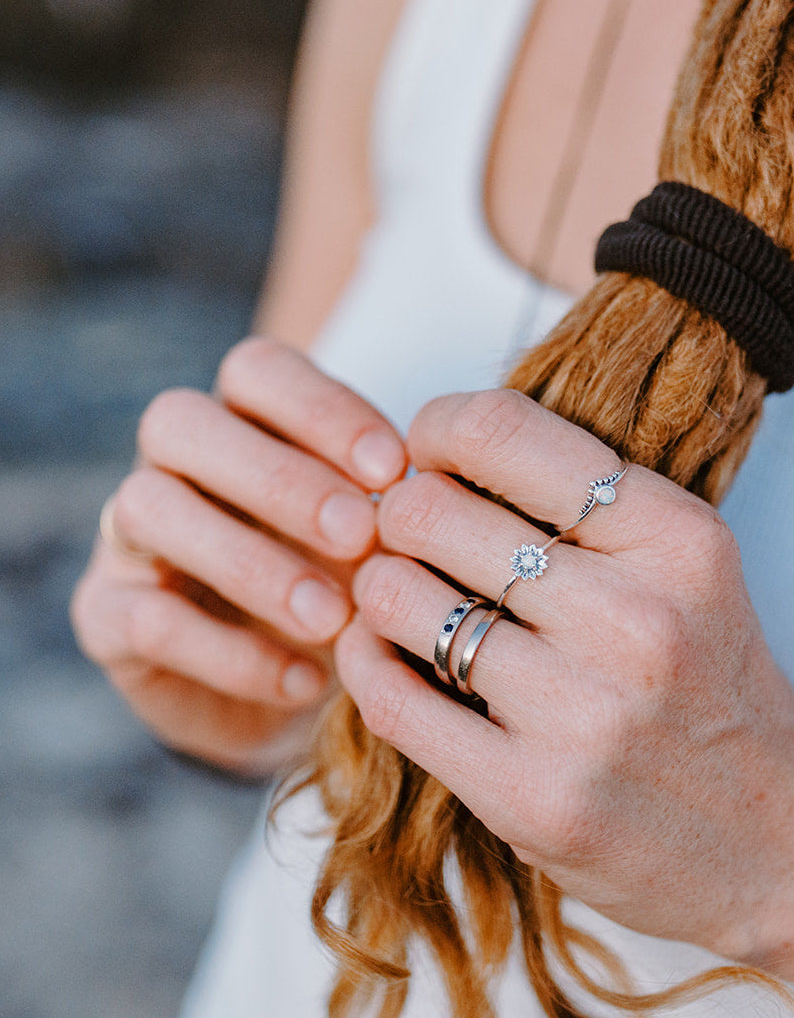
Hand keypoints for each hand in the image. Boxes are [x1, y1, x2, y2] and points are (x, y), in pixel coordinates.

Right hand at [70, 336, 406, 776]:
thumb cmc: (353, 578)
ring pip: (147, 507)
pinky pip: (145, 619)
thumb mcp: (380, 536)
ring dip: (250, 563)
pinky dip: (232, 653)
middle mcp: (172, 461)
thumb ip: (389, 504)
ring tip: (333, 618)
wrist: (303, 685)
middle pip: (180, 421)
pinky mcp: (106, 617)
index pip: (257, 369)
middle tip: (359, 535)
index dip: (321, 408)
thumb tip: (426, 495)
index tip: (394, 469)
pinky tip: (305, 681)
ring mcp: (127, 535)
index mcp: (242, 416)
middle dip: (278, 477)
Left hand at [336, 389, 793, 991]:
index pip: (501, 431)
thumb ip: (583, 503)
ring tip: (405, 600)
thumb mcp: (687, 566)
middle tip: (410, 536)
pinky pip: (392, 698)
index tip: (429, 455)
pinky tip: (384, 654)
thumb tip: (436, 449)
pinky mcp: (534, 799)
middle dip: (399, 514)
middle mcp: (635, 617)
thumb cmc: (715, 684)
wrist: (783, 838)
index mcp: (676, 536)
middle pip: (433, 511)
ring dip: (380, 589)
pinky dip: (366, 662)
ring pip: (399, 598)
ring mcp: (584, 714)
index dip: (436, 430)